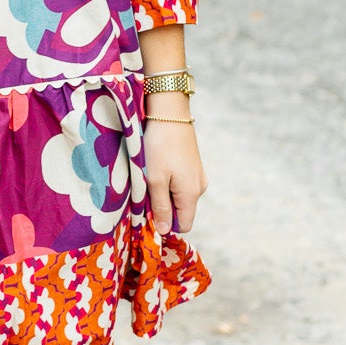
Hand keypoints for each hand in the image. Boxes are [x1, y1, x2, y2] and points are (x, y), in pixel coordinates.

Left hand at [143, 119, 207, 233]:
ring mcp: (198, 176)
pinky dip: (168, 181)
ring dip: (163, 193)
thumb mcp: (155, 179)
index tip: (148, 211)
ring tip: (150, 175)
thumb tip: (164, 231)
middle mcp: (199, 187)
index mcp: (191, 194)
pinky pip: (181, 184)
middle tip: (145, 190)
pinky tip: (158, 166)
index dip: (165, 224)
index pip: (183, 225)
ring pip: (179, 197)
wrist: (170, 113)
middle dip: (162, 207)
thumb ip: (160, 207)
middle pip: (180, 211)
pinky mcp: (193, 166)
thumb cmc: (160, 146)